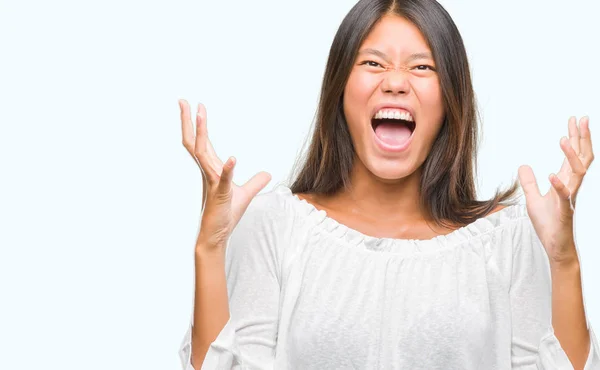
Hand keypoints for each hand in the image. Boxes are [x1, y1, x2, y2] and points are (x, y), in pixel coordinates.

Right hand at [179, 99, 271, 250]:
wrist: (216, 237)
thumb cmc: (226, 215)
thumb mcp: (246, 195)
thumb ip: (255, 182)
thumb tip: (268, 174)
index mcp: (212, 170)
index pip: (202, 143)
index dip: (198, 125)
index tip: (196, 107)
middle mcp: (208, 173)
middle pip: (195, 142)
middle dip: (189, 121)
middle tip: (183, 100)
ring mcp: (212, 183)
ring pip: (203, 154)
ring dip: (203, 133)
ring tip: (201, 114)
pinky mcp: (220, 195)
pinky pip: (223, 180)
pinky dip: (228, 169)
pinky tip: (232, 158)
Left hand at [518, 116, 593, 264]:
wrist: (555, 246)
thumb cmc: (548, 224)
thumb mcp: (533, 199)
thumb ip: (529, 182)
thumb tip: (522, 166)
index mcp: (566, 181)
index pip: (573, 155)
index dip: (575, 137)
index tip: (575, 119)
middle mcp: (572, 186)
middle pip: (582, 157)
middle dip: (582, 138)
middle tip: (581, 118)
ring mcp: (570, 198)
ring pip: (577, 172)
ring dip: (570, 156)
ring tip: (562, 139)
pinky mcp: (564, 211)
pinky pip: (564, 196)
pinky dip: (559, 185)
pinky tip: (552, 175)